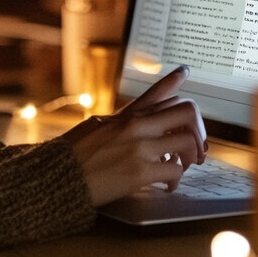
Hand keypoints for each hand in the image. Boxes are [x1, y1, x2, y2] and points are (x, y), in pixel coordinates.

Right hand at [61, 65, 206, 205]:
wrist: (58, 174)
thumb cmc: (74, 153)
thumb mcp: (96, 125)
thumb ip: (120, 121)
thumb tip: (135, 121)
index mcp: (125, 115)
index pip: (155, 92)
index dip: (173, 80)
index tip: (184, 72)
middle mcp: (136, 125)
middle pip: (186, 112)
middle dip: (198, 130)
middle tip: (197, 146)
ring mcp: (140, 147)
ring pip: (188, 141)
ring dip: (191, 156)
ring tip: (183, 166)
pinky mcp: (140, 172)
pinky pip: (175, 170)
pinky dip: (176, 179)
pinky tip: (168, 184)